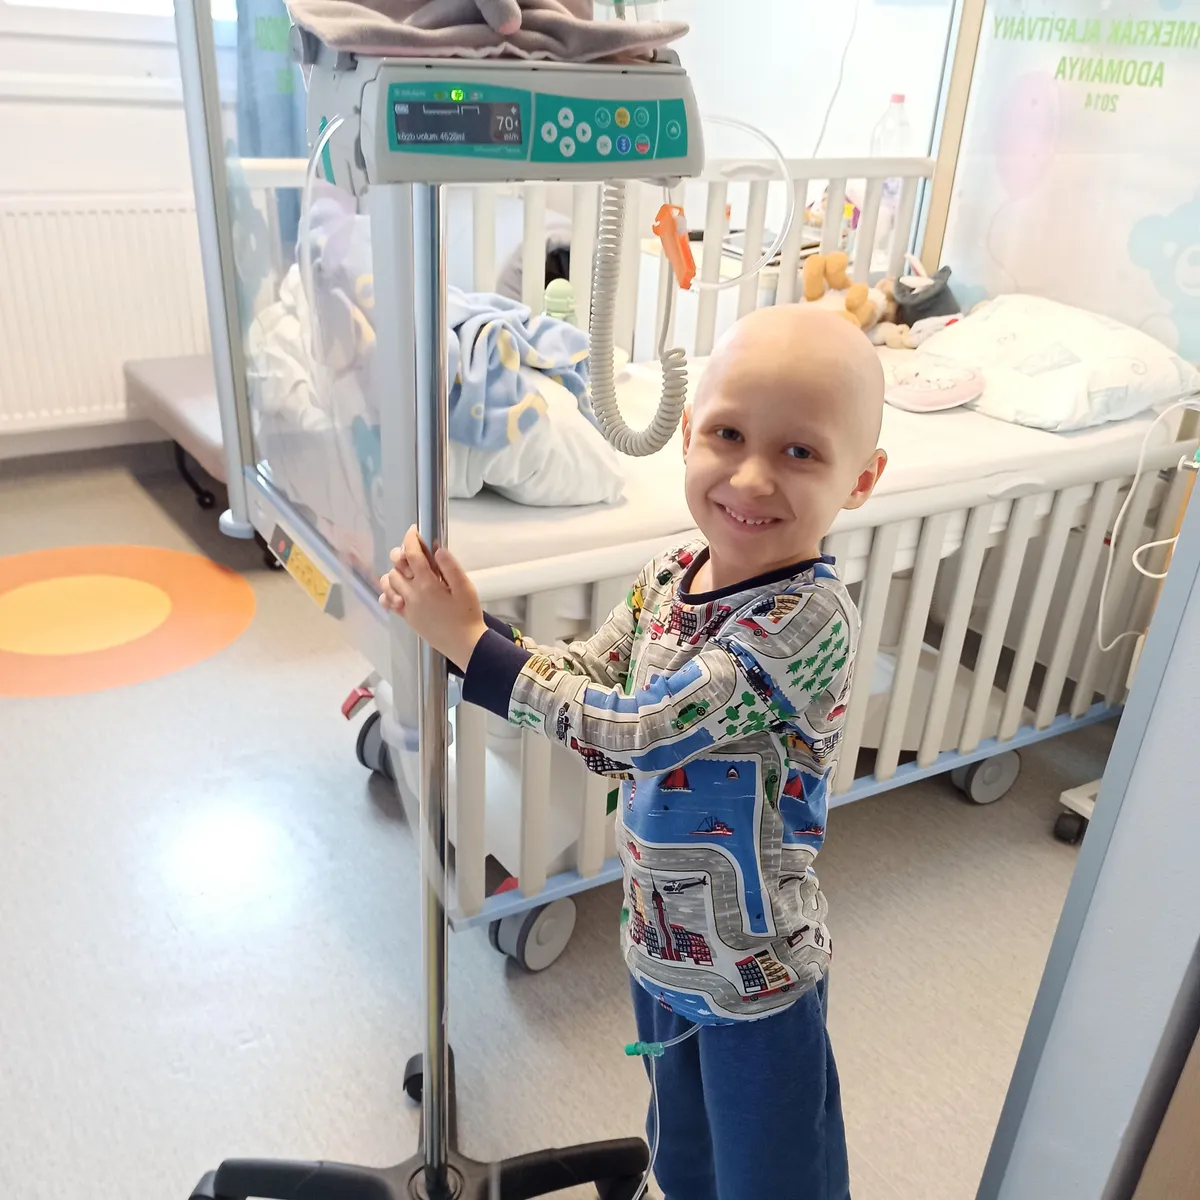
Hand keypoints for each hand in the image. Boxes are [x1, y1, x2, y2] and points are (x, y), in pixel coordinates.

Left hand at [380, 526, 487, 668]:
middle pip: (395, 567)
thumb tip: (437, 549)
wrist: (464, 645)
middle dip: (402, 555)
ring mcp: (407, 607)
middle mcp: (412, 594)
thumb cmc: (467, 615)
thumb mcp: (465, 588)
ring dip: (394, 573)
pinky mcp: (407, 618)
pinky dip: (388, 594)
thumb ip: (450, 567)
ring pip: (388, 583)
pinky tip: (399, 591)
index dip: (410, 538)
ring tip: (408, 572)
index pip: (411, 554)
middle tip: (415, 553)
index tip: (414, 530)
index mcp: (427, 584)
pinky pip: (388, 602)